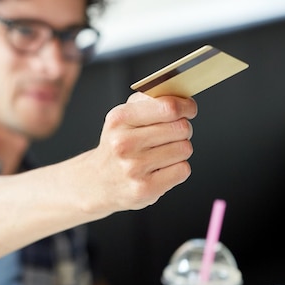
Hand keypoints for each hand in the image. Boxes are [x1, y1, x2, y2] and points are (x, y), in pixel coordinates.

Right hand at [84, 92, 197, 213]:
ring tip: (162, 153)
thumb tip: (180, 96)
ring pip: (185, 149)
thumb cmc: (117, 144)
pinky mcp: (145, 188)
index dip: (186, 106)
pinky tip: (161, 168)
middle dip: (183, 129)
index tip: (189, 109)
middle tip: (172, 134)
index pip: (168, 107)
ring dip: (180, 150)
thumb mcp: (123, 117)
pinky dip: (178, 168)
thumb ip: (149, 101)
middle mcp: (123, 143)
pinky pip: (183, 170)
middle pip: (181, 127)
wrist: (96, 181)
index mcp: (119, 119)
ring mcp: (134, 168)